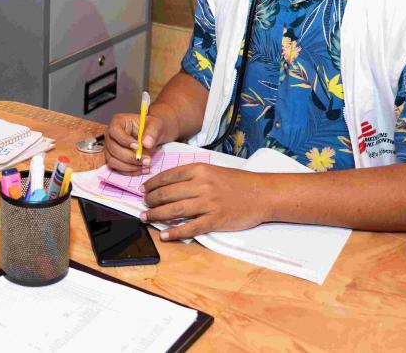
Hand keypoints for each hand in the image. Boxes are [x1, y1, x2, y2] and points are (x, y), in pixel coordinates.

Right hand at [105, 111, 177, 174]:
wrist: (153, 135)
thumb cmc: (152, 127)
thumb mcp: (156, 125)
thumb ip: (152, 132)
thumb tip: (146, 144)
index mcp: (117, 122)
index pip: (115, 131)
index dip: (124, 140)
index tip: (138, 147)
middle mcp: (110, 135)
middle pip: (113, 149)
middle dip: (130, 157)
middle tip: (147, 160)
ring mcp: (110, 148)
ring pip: (113, 161)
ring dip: (129, 166)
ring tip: (146, 166)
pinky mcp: (113, 159)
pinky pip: (118, 168)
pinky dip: (130, 171)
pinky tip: (143, 170)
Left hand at [139, 164, 271, 239]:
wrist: (262, 194)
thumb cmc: (237, 182)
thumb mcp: (213, 170)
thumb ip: (192, 176)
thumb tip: (167, 185)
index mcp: (199, 169)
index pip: (168, 176)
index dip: (152, 184)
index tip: (143, 190)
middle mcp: (202, 185)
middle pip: (167, 194)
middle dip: (151, 201)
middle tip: (143, 205)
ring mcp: (208, 203)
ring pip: (174, 210)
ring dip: (156, 215)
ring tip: (146, 218)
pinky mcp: (215, 220)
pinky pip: (190, 228)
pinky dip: (175, 232)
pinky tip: (164, 235)